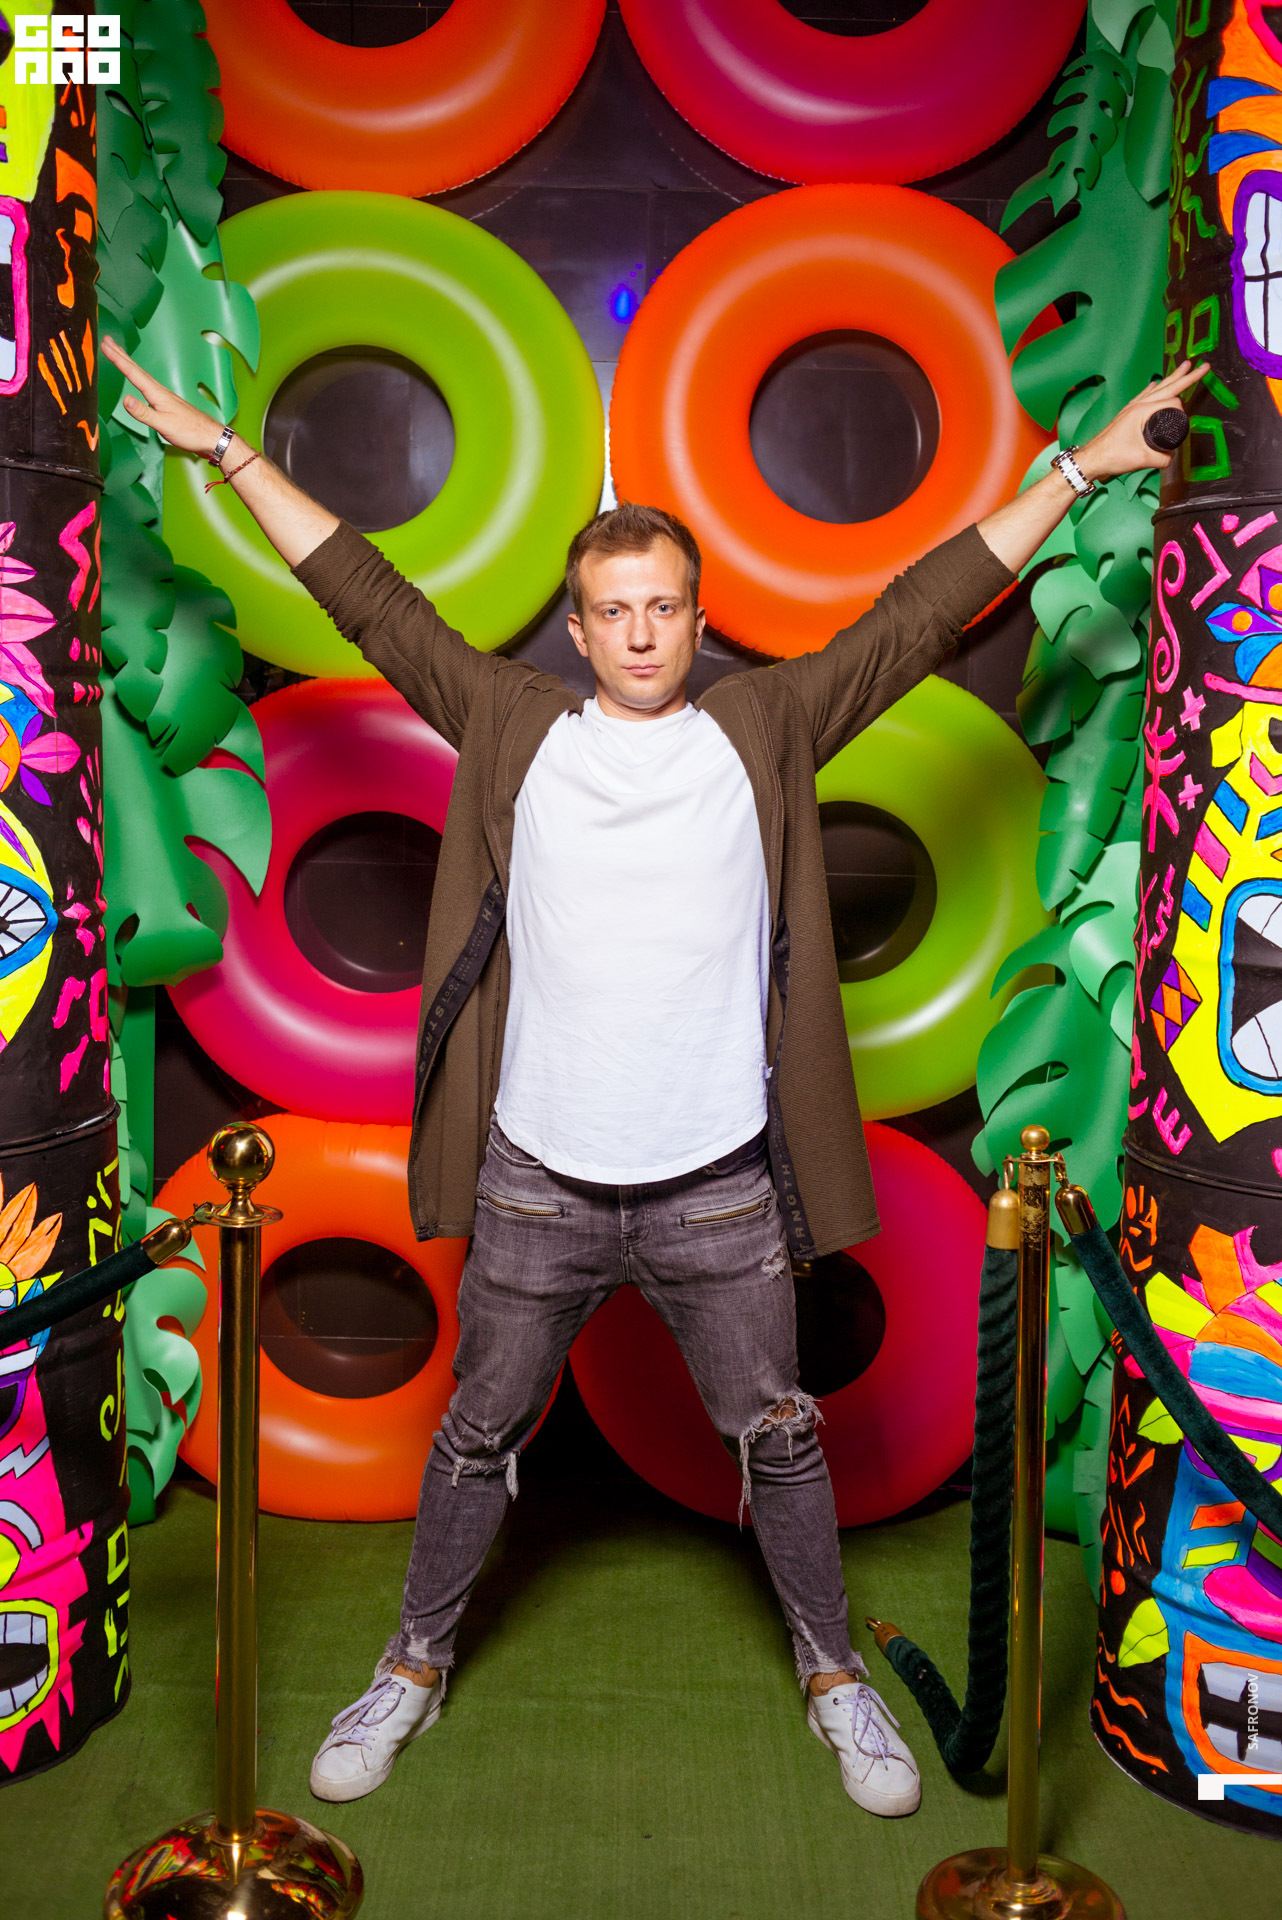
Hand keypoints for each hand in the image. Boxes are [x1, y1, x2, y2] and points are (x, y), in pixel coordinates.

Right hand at [101, 332, 229, 458]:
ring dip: (128, 362)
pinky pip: (147, 384)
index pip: (133, 373)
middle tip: (107, 339)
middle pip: (136, 369)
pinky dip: (138, 375)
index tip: (104, 345)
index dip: (117, 359)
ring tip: (118, 352)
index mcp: (157, 394)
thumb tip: (126, 400)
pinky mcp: (167, 403)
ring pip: (141, 374)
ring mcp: (164, 396)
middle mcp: (160, 391)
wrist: (210, 437)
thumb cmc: (190, 432)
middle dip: (120, 354)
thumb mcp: (164, 425)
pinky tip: (138, 378)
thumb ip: (144, 413)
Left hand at [1076, 359, 1208, 481]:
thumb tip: (1172, 458)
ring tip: (1184, 366)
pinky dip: (1152, 389)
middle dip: (1186, 376)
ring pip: (1157, 388)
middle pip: (1167, 387)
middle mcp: (1137, 405)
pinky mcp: (1127, 414)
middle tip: (1202, 366)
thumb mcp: (1142, 459)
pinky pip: (1144, 395)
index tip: (1185, 421)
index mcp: (1142, 411)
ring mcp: (1131, 408)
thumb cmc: (1111, 456)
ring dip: (1172, 378)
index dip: (1182, 410)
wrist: (1092, 459)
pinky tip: (1154, 383)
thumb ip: (1162, 459)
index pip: (1172, 402)